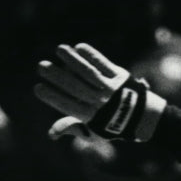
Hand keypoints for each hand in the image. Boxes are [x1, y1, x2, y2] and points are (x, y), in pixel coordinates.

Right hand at [34, 43, 165, 141]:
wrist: (143, 118)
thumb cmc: (112, 125)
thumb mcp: (94, 132)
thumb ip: (72, 129)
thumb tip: (50, 133)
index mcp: (92, 116)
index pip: (68, 106)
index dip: (52, 97)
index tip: (38, 88)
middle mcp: (101, 101)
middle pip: (75, 86)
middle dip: (56, 76)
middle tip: (41, 66)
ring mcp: (110, 88)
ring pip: (88, 72)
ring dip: (72, 59)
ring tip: (59, 49)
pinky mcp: (119, 76)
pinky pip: (103, 64)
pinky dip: (92, 55)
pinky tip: (79, 47)